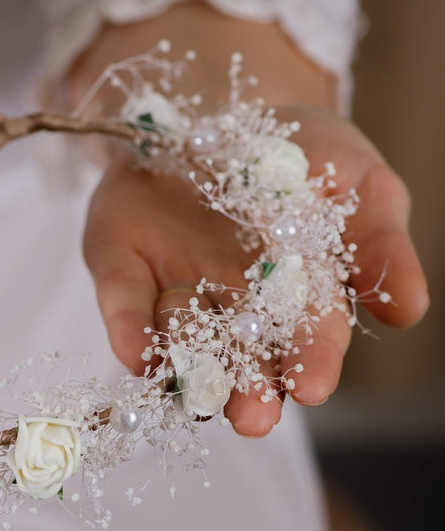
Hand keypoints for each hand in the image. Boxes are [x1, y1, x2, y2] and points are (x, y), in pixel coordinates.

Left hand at [84, 105, 427, 436]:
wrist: (220, 109)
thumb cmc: (305, 155)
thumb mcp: (360, 182)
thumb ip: (378, 243)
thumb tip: (409, 309)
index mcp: (299, 291)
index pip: (309, 334)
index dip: (312, 361)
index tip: (312, 388)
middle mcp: (233, 303)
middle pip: (242, 354)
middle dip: (249, 388)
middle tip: (253, 420)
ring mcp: (175, 284)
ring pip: (181, 338)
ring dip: (188, 371)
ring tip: (198, 400)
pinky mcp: (121, 264)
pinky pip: (123, 297)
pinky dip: (126, 325)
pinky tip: (135, 355)